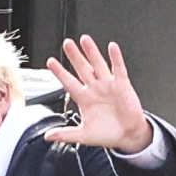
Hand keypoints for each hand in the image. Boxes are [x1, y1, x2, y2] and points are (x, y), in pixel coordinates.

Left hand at [44, 35, 152, 153]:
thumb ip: (65, 134)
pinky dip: (115, 58)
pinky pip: (118, 68)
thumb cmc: (107, 134)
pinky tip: (111, 47)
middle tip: (67, 44)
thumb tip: (48, 136)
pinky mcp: (122, 85)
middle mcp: (95, 89)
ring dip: (92, 52)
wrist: (128, 136)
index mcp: (84, 99)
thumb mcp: (83, 136)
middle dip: (74, 56)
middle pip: (82, 69)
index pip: (69, 82)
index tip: (51, 62)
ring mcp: (108, 85)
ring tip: (85, 40)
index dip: (60, 72)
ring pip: (98, 65)